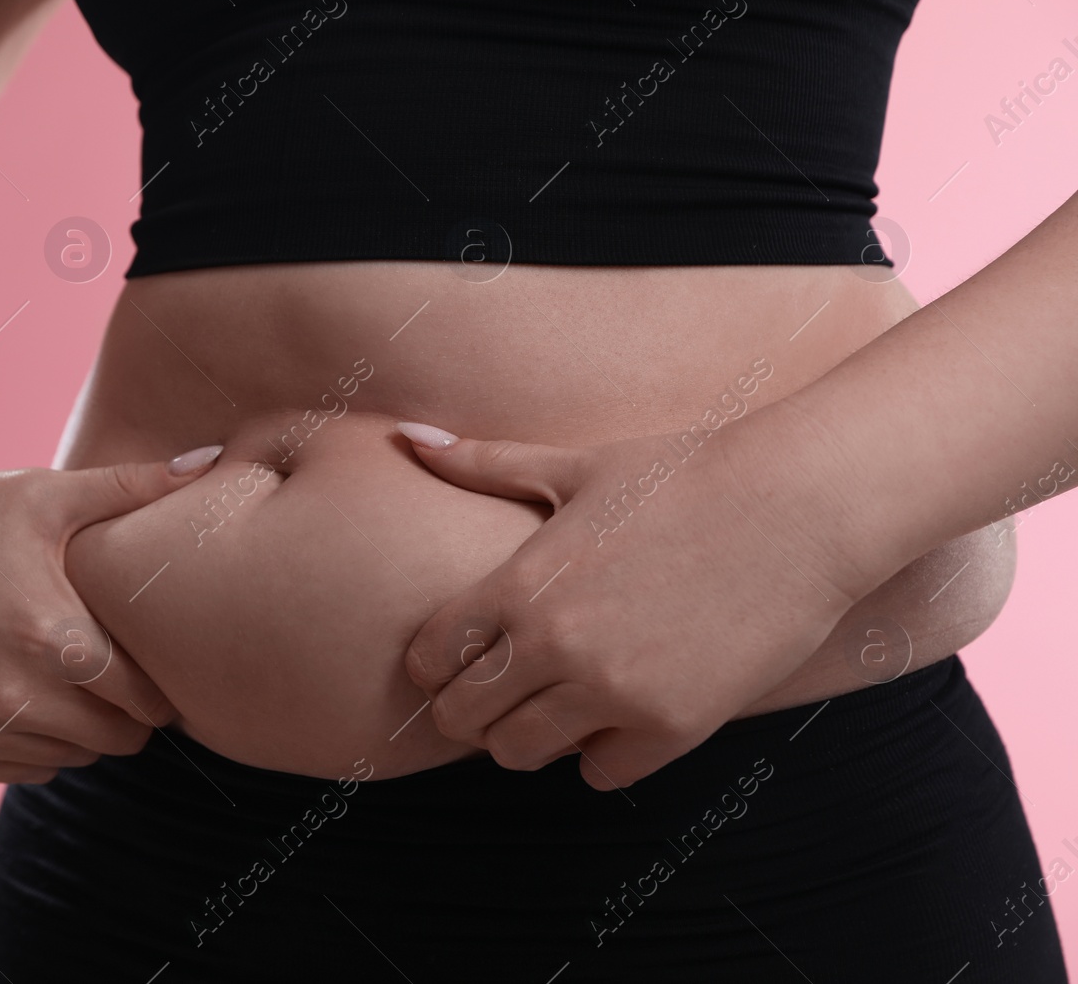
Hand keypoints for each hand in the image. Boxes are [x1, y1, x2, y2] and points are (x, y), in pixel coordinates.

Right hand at [0, 443, 222, 782]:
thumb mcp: (46, 492)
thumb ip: (136, 486)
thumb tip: (214, 462)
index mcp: (52, 639)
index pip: (148, 699)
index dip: (164, 681)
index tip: (161, 655)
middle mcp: (13, 699)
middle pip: (119, 739)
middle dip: (132, 708)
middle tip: (123, 666)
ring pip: (75, 758)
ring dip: (87, 727)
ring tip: (76, 674)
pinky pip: (25, 770)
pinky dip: (41, 743)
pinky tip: (31, 692)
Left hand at [396, 420, 859, 790]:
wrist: (801, 504)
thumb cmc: (686, 473)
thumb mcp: (576, 465)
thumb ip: (485, 463)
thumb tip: (407, 436)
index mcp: (522, 584)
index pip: (431, 656)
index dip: (433, 661)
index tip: (455, 655)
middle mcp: (557, 646)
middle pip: (464, 718)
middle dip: (468, 707)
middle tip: (495, 689)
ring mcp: (615, 693)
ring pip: (521, 753)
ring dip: (526, 734)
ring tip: (550, 702)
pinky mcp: (673, 727)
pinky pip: (600, 772)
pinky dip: (598, 752)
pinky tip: (613, 714)